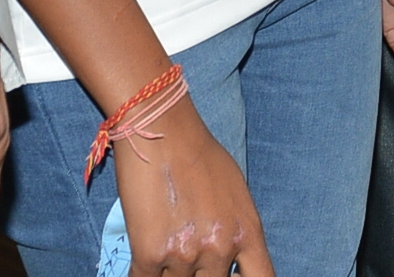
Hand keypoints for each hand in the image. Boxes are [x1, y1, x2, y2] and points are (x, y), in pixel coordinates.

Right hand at [115, 102, 271, 276]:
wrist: (163, 131)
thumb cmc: (200, 155)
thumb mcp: (236, 194)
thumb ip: (236, 231)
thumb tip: (231, 262)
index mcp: (248, 232)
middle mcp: (220, 248)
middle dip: (199, 275)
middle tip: (188, 251)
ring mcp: (185, 254)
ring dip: (169, 272)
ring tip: (166, 243)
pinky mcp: (149, 254)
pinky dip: (146, 275)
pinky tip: (146, 260)